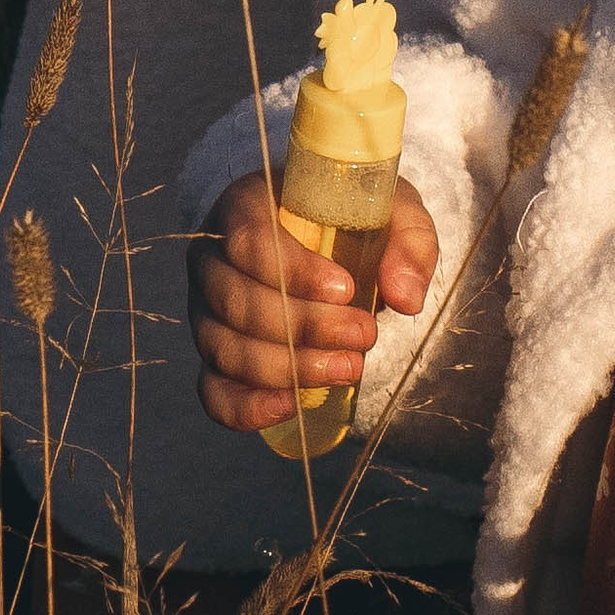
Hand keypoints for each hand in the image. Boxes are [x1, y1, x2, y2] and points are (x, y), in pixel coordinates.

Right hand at [189, 171, 439, 431]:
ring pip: (225, 349)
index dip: (294, 272)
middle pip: (236, 302)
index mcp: (245, 206)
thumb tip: (404, 297)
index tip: (347, 290)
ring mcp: (206, 311)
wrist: (332, 242)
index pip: (249, 240)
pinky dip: (246, 407)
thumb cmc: (353, 220)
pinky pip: (213, 391)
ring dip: (289, 368)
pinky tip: (291, 406)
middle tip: (364, 335)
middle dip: (304, 328)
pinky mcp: (216, 356)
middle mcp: (213, 259)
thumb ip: (408, 243)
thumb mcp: (392, 212)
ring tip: (349, 367)